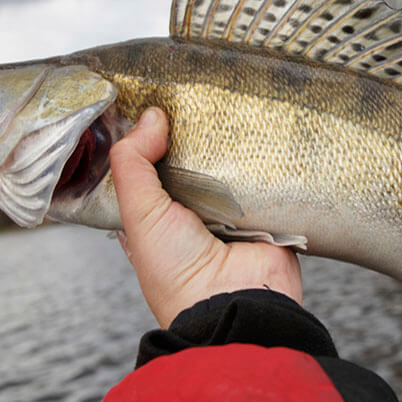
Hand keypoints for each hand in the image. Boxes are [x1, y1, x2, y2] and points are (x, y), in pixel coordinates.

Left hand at [109, 107, 302, 325]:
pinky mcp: (269, 214)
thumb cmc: (177, 272)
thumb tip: (151, 117)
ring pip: (232, 166)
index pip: (151, 168)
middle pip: (193, 162)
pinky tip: (263, 135)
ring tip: (230, 108)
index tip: (154, 101)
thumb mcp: (139, 214)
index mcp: (158, 218)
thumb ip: (133, 164)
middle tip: (196, 99)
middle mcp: (195, 214)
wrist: (235, 303)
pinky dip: (267, 161)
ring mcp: (234, 214)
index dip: (149, 139)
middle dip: (194, 136)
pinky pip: (269, 178)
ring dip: (232, 147)